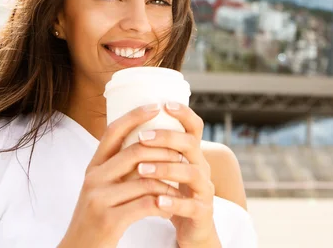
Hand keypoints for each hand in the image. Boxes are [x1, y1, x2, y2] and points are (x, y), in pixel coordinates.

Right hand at [58, 105, 184, 247]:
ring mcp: (99, 199)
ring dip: (169, 181)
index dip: (135, 116)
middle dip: (164, 150)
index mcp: (93, 167)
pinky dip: (164, 205)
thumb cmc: (97, 218)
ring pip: (145, 179)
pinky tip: (171, 209)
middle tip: (183, 153)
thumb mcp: (102, 188)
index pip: (113, 131)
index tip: (156, 105)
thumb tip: (147, 144)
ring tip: (182, 185)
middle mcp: (93, 178)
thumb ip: (119, 168)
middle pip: (135, 151)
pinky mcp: (109, 220)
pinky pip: (146, 204)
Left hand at [137, 102, 220, 247]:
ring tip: (142, 170)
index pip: (194, 127)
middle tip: (142, 137)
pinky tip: (157, 201)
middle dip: (167, 138)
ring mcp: (204, 189)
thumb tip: (128, 123)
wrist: (193, 229)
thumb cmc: (174, 194)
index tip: (165, 104)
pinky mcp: (202, 212)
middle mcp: (202, 167)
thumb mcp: (169, 169)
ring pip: (191, 173)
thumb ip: (156, 150)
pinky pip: (191, 205)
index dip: (184, 113)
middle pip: (191, 144)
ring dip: (166, 168)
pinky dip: (174, 201)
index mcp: (192, 154)